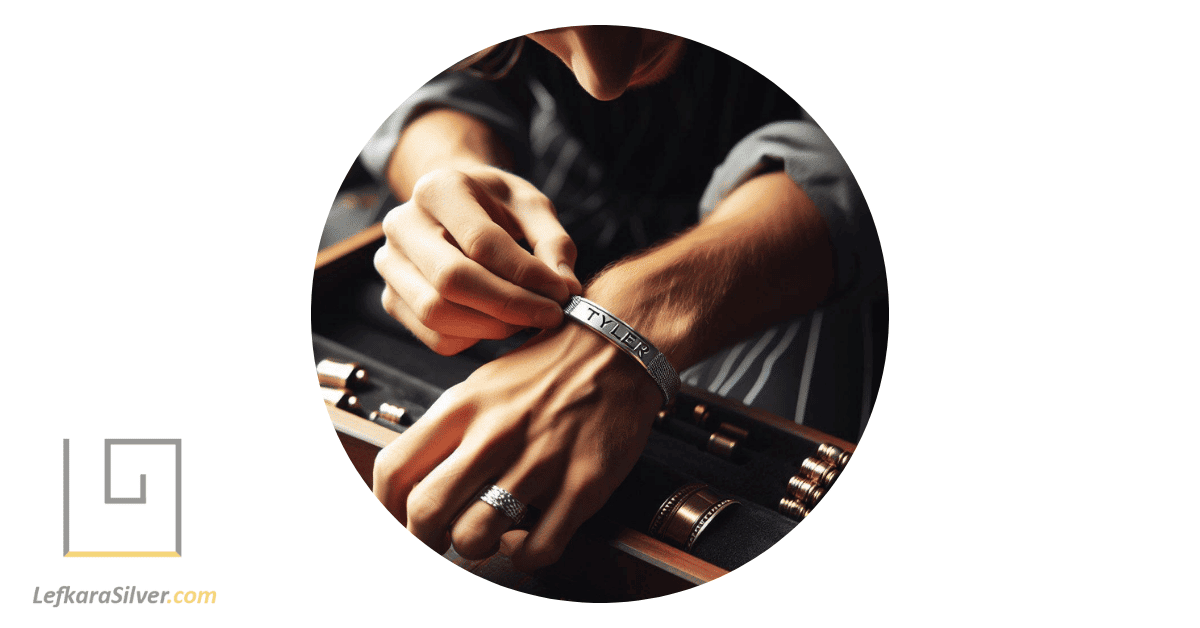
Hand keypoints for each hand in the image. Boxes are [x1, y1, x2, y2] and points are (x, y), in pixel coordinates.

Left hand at [372, 322, 660, 569]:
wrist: (619, 346)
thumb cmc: (549, 367)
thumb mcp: (482, 384)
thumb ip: (447, 430)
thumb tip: (415, 479)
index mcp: (463, 406)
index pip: (394, 469)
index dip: (386, 509)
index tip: (397, 521)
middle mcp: (495, 433)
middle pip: (426, 512)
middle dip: (424, 539)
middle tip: (436, 540)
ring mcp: (540, 460)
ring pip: (475, 536)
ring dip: (474, 548)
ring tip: (485, 537)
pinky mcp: (582, 484)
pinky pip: (537, 548)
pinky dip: (522, 556)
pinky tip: (523, 539)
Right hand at [374, 165, 582, 354]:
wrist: (454, 208)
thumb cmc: (496, 206)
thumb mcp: (531, 206)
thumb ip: (554, 242)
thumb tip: (566, 289)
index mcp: (438, 189)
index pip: (481, 242)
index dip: (526, 274)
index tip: (562, 293)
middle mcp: (402, 225)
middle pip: (452, 280)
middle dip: (510, 305)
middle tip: (551, 315)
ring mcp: (390, 265)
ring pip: (437, 313)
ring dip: (494, 326)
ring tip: (528, 318)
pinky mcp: (392, 299)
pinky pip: (434, 336)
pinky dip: (475, 338)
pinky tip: (500, 322)